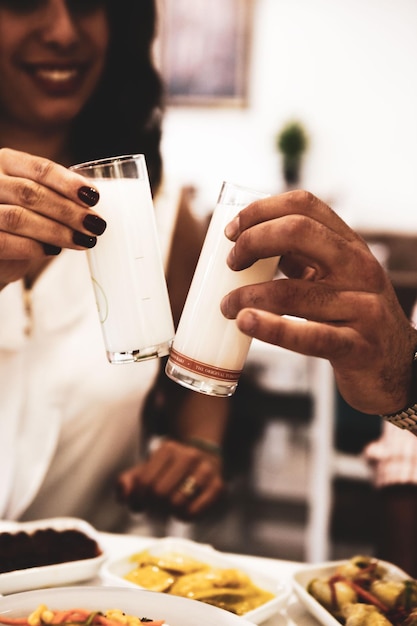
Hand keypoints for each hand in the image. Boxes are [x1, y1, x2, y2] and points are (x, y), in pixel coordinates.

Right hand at [0, 148, 105, 286]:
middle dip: (68, 211)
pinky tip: (53, 250)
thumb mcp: (37, 199)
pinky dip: (33, 247)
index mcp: (6, 162)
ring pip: (18, 218)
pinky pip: (5, 242)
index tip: (93, 197)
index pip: (39, 168)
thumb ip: (57, 193)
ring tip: (82, 240)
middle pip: (30, 193)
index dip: (68, 183)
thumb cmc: (22, 221)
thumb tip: (92, 199)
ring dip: (56, 231)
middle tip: (95, 225)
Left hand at [116, 439, 224, 520]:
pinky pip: (194, 512)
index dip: (137, 499)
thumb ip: (128, 481)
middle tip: (153, 508)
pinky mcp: (218, 486)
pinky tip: (181, 512)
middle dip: (152, 506)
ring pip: (177, 502)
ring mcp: (206, 470)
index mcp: (168, 448)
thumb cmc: (169, 469)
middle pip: (160, 492)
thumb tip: (124, 496)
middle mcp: (189, 455)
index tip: (139, 503)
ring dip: (167, 512)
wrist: (205, 458)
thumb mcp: (147, 469)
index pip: (144, 482)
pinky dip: (183, 517)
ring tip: (167, 509)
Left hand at [220, 190, 416, 414]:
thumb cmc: (355, 319)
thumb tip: (250, 243)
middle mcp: (359, 268)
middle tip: (232, 263)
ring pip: (292, 291)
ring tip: (228, 307)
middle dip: (253, 241)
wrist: (397, 367)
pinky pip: (308, 336)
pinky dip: (270, 328)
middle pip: (299, 232)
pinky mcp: (357, 346)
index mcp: (350, 245)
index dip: (261, 210)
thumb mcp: (336, 279)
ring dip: (247, 296)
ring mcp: (363, 306)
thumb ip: (301, 259)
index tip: (233, 230)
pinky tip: (246, 323)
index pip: (304, 206)